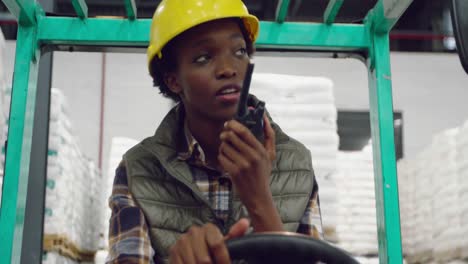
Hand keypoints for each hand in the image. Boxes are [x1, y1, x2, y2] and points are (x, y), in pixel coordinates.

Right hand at [169, 219, 249, 263]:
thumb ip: (235, 235)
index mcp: (209, 228)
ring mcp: (182, 242)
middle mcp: (194, 232)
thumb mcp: (224, 245)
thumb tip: (245, 222)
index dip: (223, 260)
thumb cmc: (211, 251)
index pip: (218, 244)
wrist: (191, 254)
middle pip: (204, 260)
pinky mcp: (172, 252)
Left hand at [218, 116, 281, 231]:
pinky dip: (221, 157)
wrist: (258, 197)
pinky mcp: (234, 173)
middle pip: (232, 137)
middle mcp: (253, 157)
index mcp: (261, 151)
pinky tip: (226, 161)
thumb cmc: (263, 174)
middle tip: (224, 136)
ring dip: (223, 147)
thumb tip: (265, 118)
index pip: (245, 132)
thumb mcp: (270, 155)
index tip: (228, 123)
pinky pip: (222, 157)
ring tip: (227, 151)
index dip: (234, 125)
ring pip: (225, 147)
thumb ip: (269, 136)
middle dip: (225, 134)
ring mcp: (243, 165)